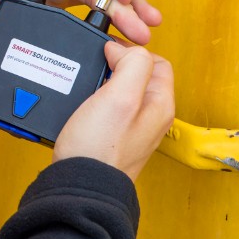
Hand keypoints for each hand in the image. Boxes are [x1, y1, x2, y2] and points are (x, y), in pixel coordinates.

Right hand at [53, 41, 174, 181]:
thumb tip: (123, 50)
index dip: (132, 51)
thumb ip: (132, 65)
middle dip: (118, 65)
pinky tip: (82, 101)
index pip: (157, 61)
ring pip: (122, 91)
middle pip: (139, 76)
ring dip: (105, 80)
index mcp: (160, 105)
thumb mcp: (120, 97)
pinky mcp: (112, 138)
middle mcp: (150, 117)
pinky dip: (96, 98)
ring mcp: (131, 129)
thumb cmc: (100, 149)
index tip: (108, 53)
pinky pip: (109, 108)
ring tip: (88, 81)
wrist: (78, 188)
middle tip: (97, 65)